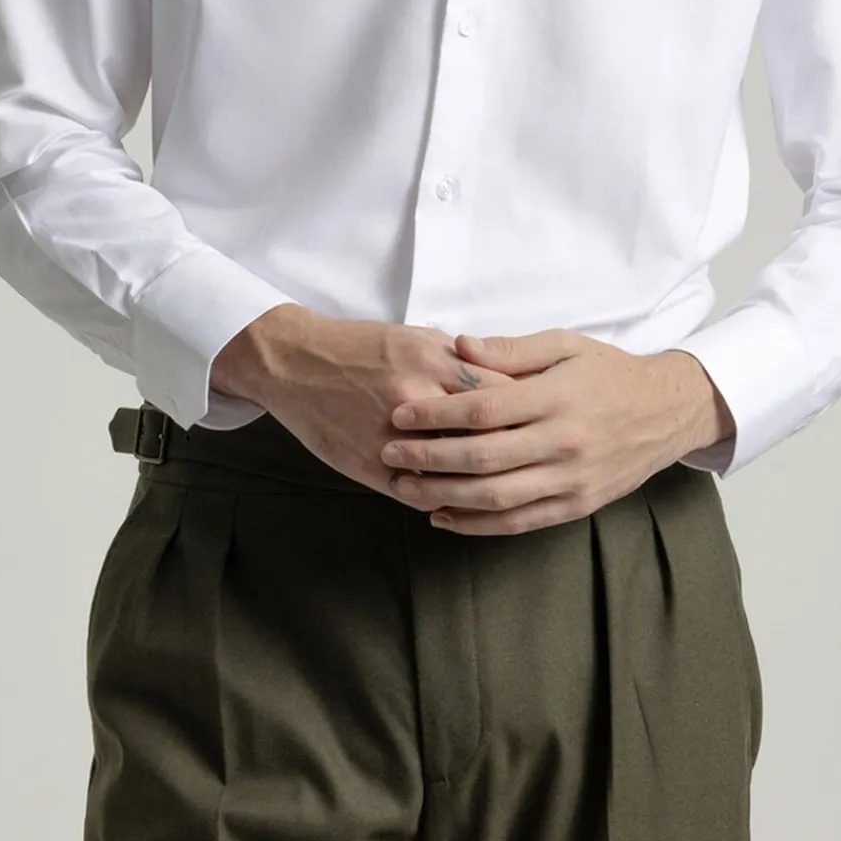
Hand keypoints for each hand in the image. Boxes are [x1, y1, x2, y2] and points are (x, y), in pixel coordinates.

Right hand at [219, 310, 530, 504]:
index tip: (544, 425)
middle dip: (513, 452)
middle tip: (535, 462)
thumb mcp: (416, 337)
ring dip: (480, 483)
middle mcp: (416, 399)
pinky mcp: (369, 465)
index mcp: (433, 362)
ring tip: (504, 486)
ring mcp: (391, 436)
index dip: (527, 414)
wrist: (296, 363)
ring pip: (453, 472)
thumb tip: (506, 379)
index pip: (499, 396)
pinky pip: (418, 493)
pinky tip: (460, 503)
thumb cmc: (362, 346)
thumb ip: (460, 361)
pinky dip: (444, 500)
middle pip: (482, 436)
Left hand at [377, 329, 722, 534]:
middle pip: (483, 457)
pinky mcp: (576, 506)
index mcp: (557, 397)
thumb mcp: (566, 344)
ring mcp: (571, 480)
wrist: (667, 412)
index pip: (485, 409)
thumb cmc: (608, 372)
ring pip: (496, 498)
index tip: (400, 413)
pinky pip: (519, 522)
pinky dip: (477, 525)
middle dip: (428, 457)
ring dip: (443, 495)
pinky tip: (443, 517)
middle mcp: (564, 442)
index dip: (437, 413)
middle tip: (389, 452)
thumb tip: (459, 345)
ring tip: (404, 487)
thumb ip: (512, 349)